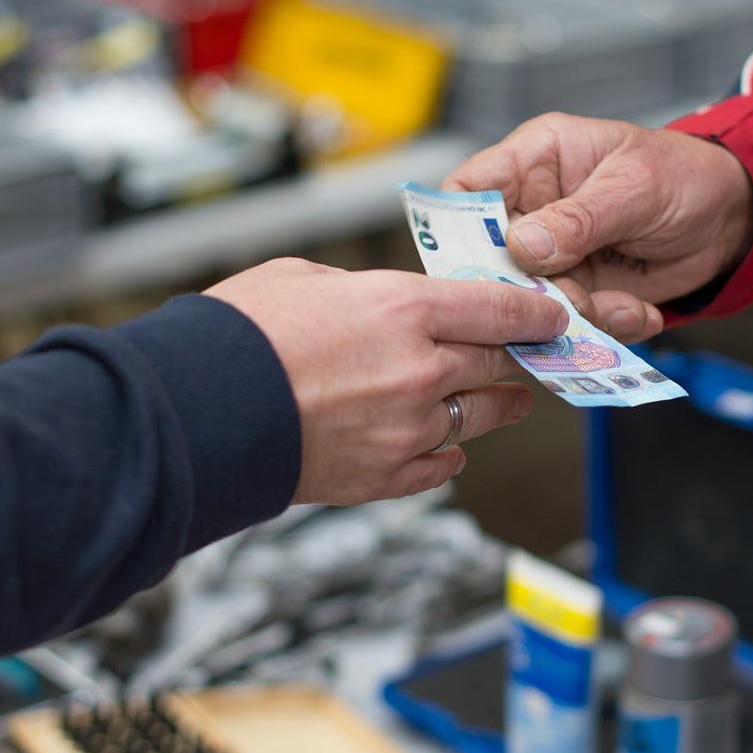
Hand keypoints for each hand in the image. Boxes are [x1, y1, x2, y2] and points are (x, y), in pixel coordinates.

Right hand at [206, 258, 567, 507]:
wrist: (200, 408)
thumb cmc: (239, 335)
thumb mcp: (305, 277)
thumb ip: (364, 291)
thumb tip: (385, 306)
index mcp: (406, 308)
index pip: (502, 310)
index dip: (535, 313)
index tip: (552, 316)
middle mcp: (420, 370)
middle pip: (497, 363)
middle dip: (516, 357)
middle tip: (529, 355)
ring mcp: (407, 429)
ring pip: (478, 416)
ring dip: (495, 405)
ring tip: (507, 400)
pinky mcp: (384, 476)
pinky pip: (442, 466)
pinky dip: (447, 452)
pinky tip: (447, 445)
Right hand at [445, 114, 752, 336]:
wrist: (732, 219)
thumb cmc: (684, 175)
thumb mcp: (634, 188)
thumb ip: (578, 218)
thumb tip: (524, 244)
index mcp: (534, 161)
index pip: (467, 190)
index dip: (453, 228)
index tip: (466, 267)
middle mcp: (534, 209)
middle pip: (491, 259)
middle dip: (524, 290)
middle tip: (565, 300)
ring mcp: (554, 257)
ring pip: (531, 301)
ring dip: (575, 315)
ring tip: (622, 306)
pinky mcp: (580, 291)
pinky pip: (571, 322)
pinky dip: (606, 326)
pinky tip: (639, 310)